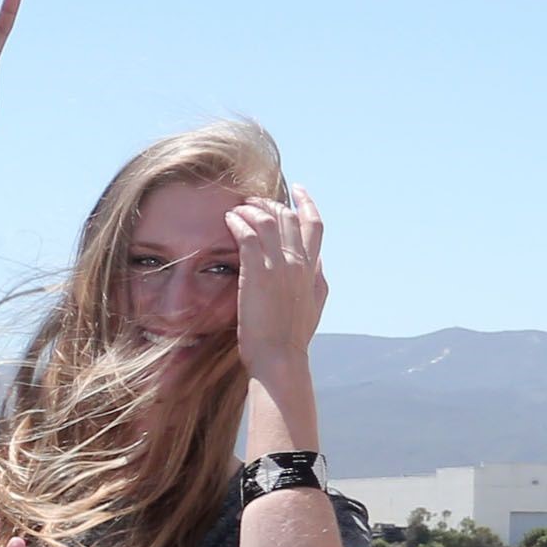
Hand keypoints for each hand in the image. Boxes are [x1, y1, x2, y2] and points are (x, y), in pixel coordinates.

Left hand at [228, 186, 327, 388]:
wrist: (280, 357)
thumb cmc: (292, 337)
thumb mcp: (315, 303)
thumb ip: (316, 278)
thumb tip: (318, 262)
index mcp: (312, 268)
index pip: (314, 224)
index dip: (306, 203)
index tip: (298, 189)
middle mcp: (299, 262)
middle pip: (289, 217)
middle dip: (271, 203)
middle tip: (252, 199)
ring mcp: (280, 266)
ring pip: (268, 221)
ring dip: (252, 209)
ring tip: (237, 207)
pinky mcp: (258, 273)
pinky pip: (248, 235)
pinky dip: (239, 222)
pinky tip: (228, 220)